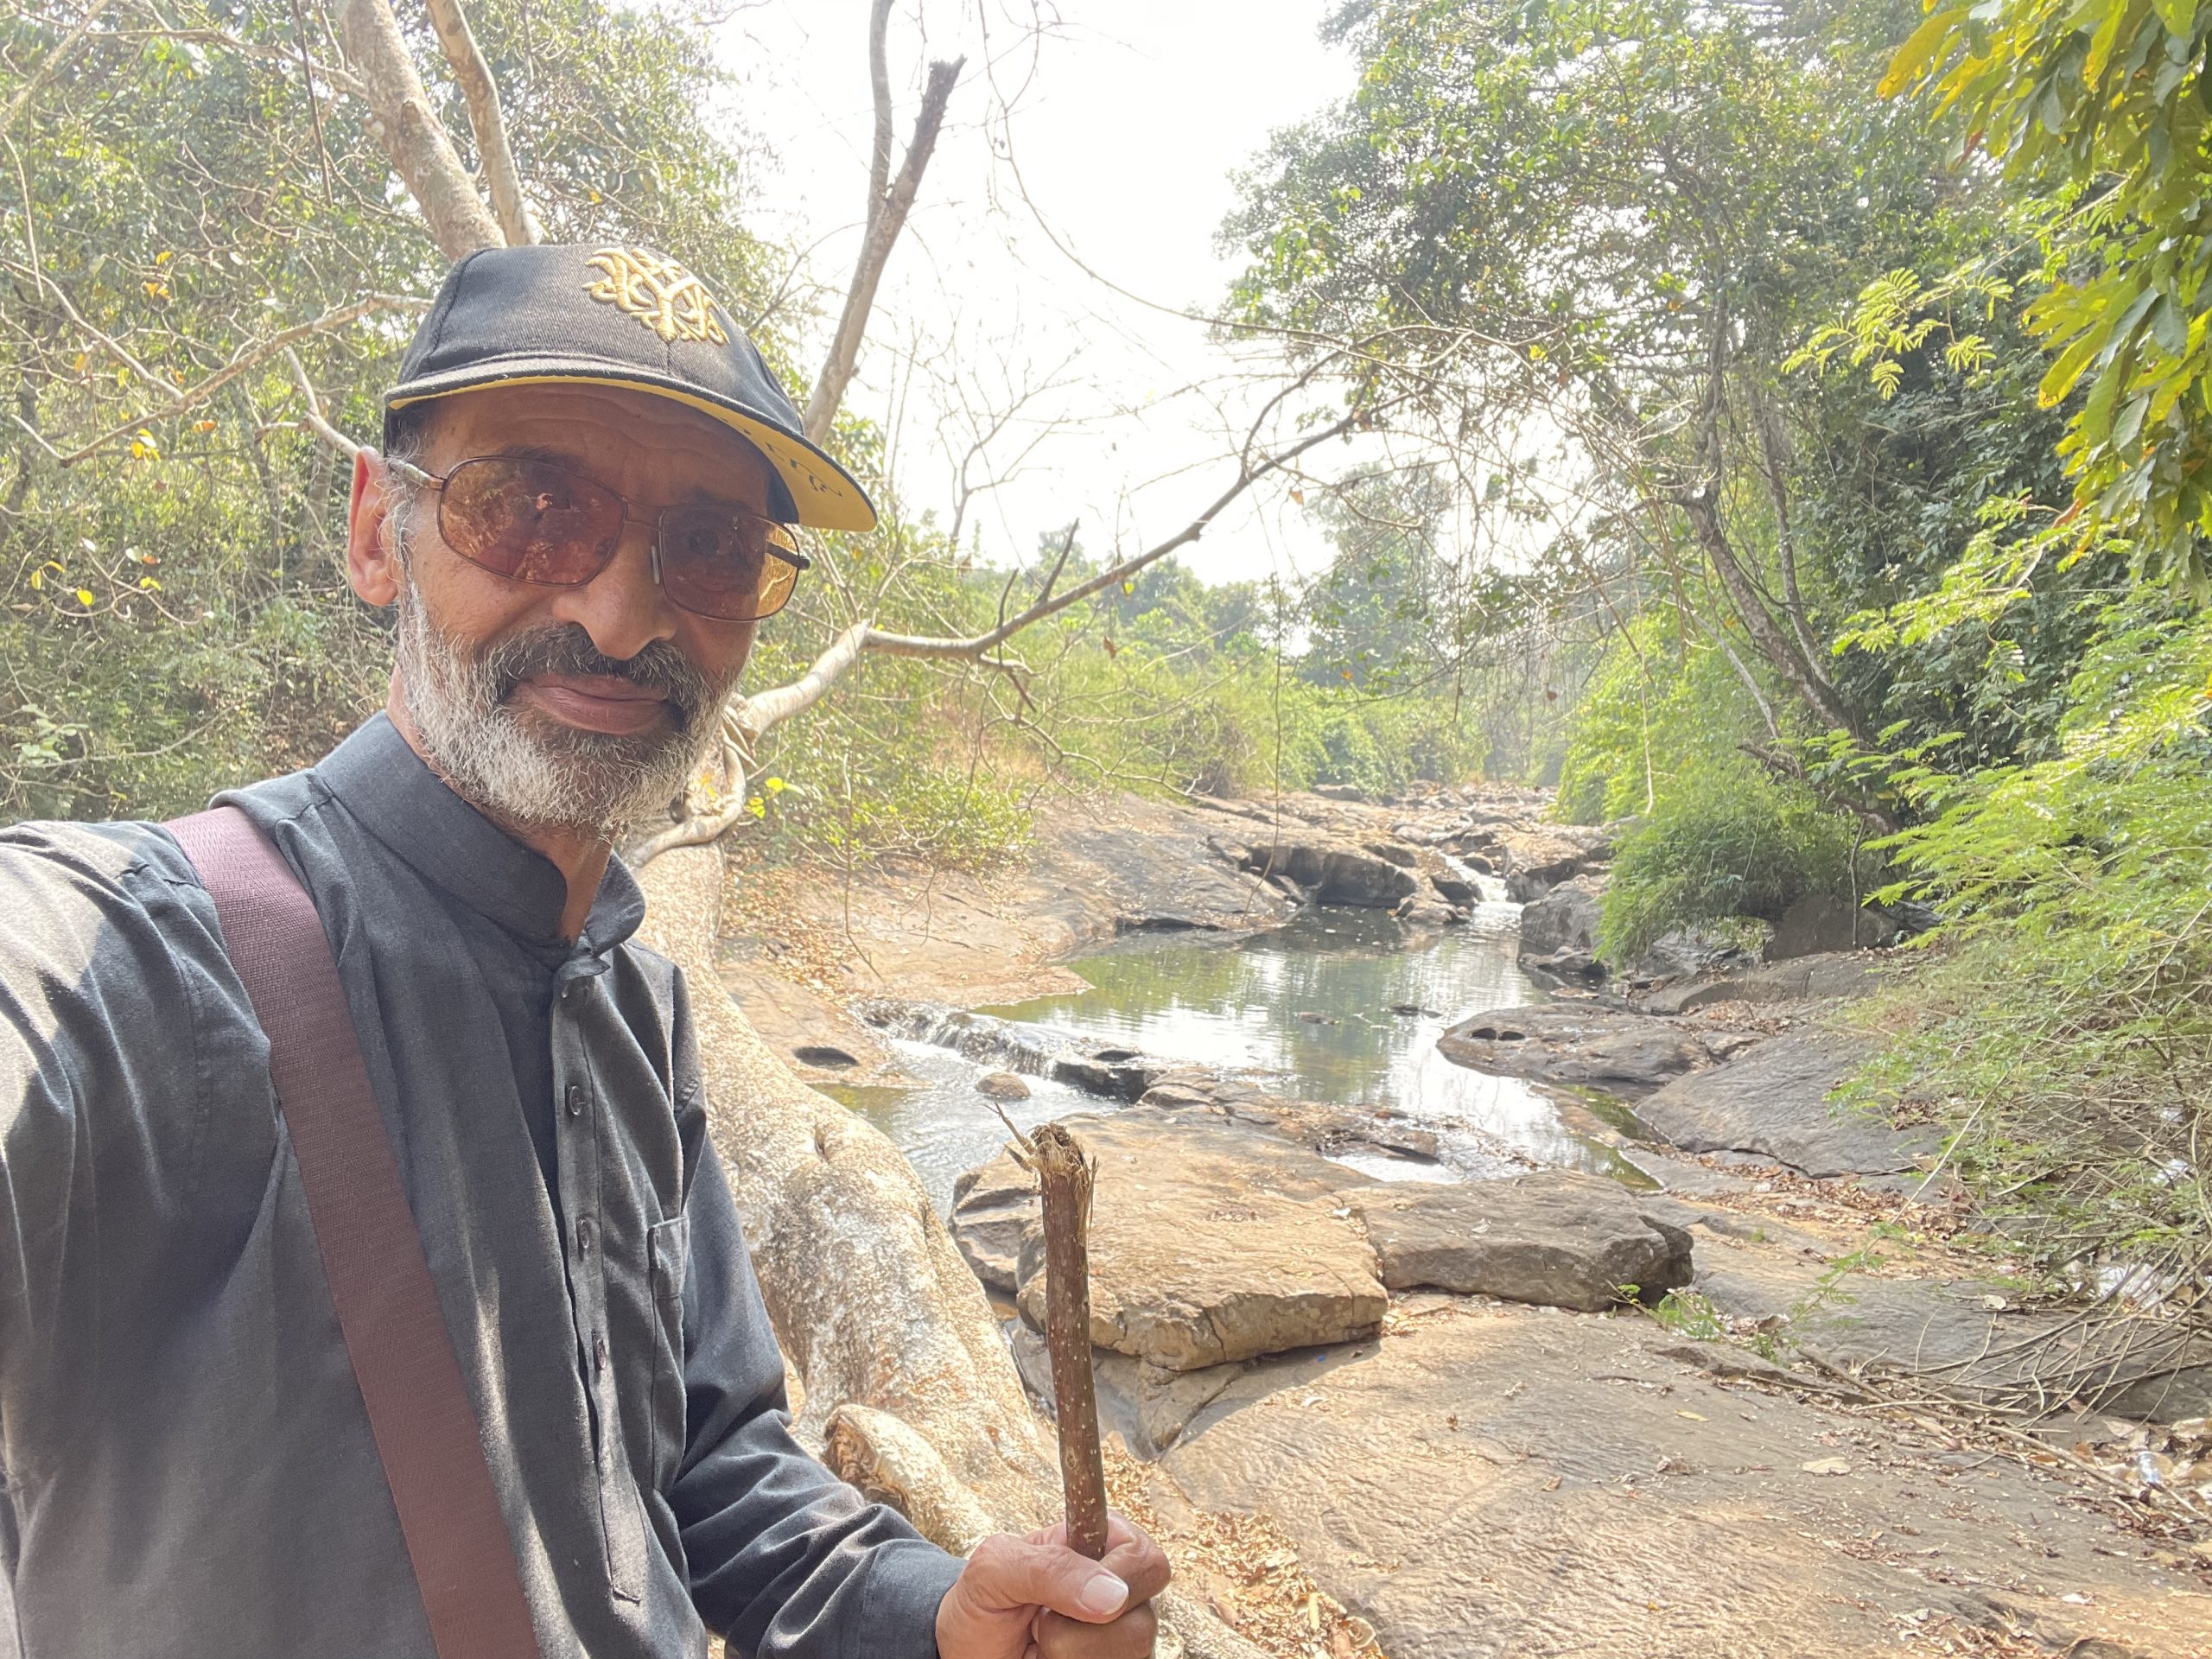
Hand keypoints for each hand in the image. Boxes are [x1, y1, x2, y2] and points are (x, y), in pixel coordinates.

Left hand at [935, 1513, 1170, 1658]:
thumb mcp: (996, 1569)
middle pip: (1142, 1620)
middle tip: (1041, 1621)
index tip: (1070, 1595)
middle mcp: (1122, 1592)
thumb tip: (1114, 1594)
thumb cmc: (983, 1601)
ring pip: (1130, 1654)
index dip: (1116, 1579)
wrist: (968, 1651)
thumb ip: (1050, 1567)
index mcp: (1101, 1546)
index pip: (1145, 1559)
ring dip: (1070, 1655)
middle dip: (1081, 1630)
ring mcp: (1122, 1637)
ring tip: (1043, 1643)